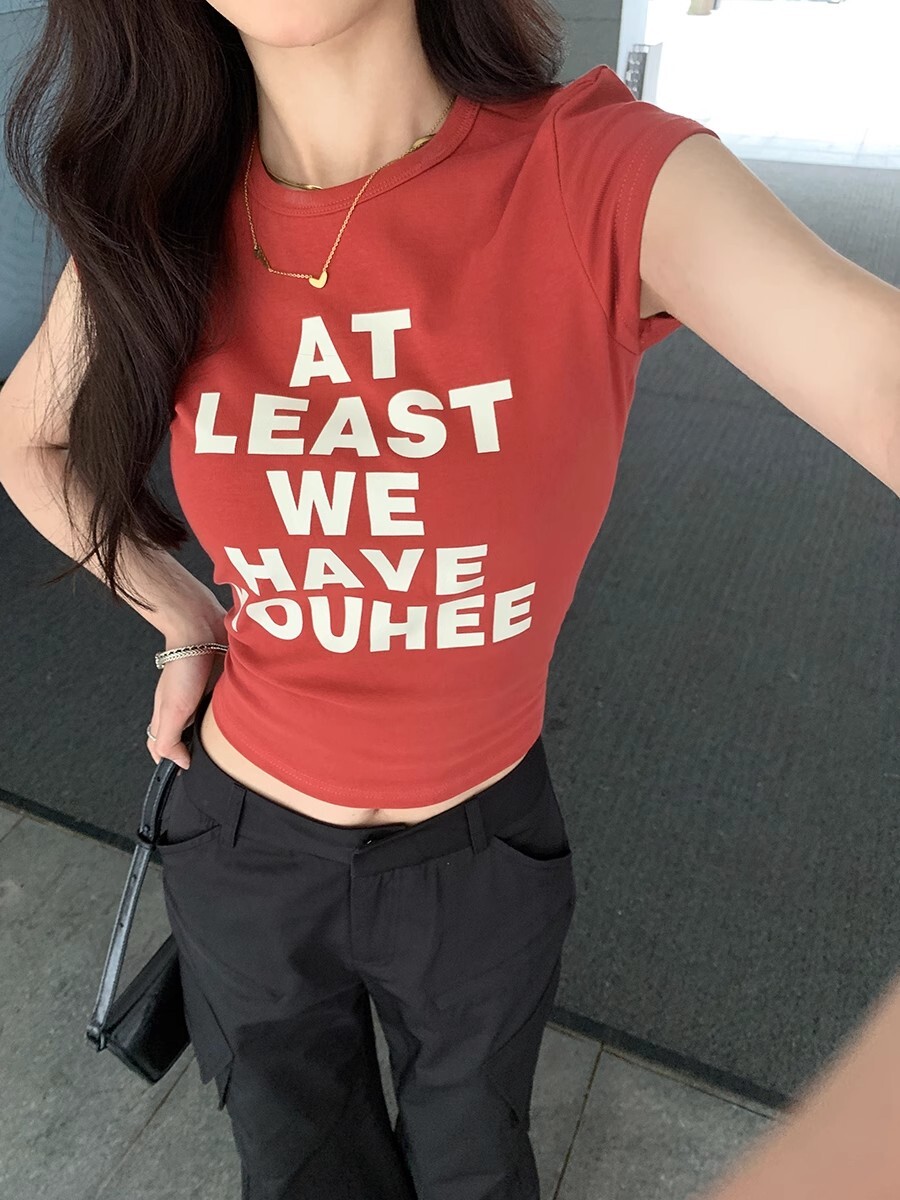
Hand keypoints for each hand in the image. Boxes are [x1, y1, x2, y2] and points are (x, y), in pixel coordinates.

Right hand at [146, 626, 226, 770]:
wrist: (201, 629)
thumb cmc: (184, 664)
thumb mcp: (172, 709)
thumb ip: (169, 739)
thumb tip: (180, 763)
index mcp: (168, 714)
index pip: (164, 745)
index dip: (173, 760)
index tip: (189, 771)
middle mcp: (185, 706)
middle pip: (189, 736)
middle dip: (201, 749)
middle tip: (216, 761)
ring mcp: (203, 695)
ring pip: (209, 723)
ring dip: (220, 732)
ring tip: (233, 743)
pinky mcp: (220, 684)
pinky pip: (226, 706)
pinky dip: (232, 713)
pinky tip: (241, 718)